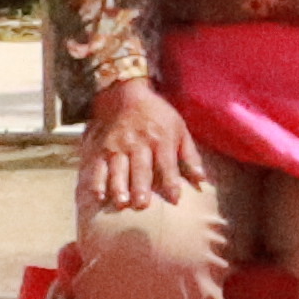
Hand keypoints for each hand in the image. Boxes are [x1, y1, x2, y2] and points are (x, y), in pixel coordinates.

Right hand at [76, 80, 200, 218]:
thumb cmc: (157, 115)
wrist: (125, 93)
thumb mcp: (179, 128)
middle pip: (140, 167)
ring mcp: (117, 145)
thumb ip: (190, 155)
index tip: (175, 200)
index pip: (167, 163)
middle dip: (140, 187)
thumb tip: (202, 179)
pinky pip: (97, 166)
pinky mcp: (100, 148)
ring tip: (121, 203)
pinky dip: (97, 181)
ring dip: (118, 187)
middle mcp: (138, 142)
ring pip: (117, 169)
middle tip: (142, 205)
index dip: (171, 182)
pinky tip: (98, 195)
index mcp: (160, 138)